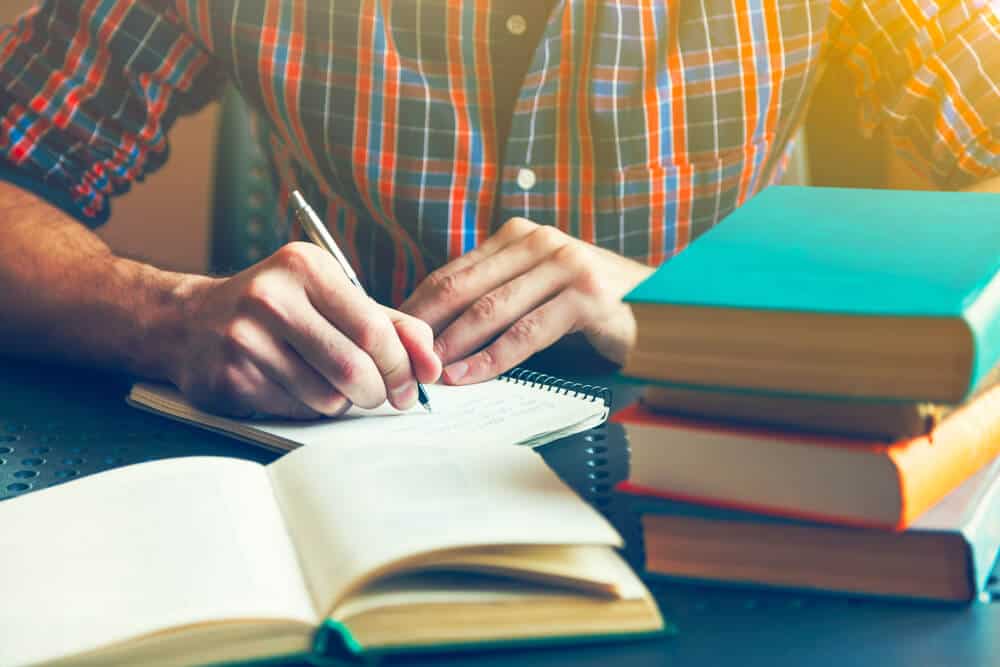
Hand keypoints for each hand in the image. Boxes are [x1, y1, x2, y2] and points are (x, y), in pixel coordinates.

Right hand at [169, 243, 440, 417]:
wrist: (189, 321)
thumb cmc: (278, 309)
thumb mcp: (331, 297)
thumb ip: (389, 323)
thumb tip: (432, 362)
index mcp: (304, 267)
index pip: (374, 329)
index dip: (402, 365)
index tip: (414, 382)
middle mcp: (271, 298)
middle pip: (353, 368)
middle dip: (380, 391)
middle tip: (384, 396)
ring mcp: (245, 339)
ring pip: (327, 397)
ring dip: (343, 402)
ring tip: (330, 383)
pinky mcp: (230, 378)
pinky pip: (297, 411)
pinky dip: (310, 409)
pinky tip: (295, 387)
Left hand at [401, 218, 653, 384]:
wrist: (660, 305)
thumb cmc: (589, 302)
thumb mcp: (537, 286)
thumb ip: (495, 294)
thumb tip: (435, 330)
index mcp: (519, 235)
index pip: (452, 272)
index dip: (417, 307)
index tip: (393, 337)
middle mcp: (540, 242)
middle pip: (463, 287)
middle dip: (427, 328)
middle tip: (401, 359)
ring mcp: (565, 266)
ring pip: (491, 310)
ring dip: (453, 347)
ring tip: (429, 373)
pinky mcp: (586, 297)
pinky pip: (527, 333)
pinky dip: (493, 359)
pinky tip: (470, 376)